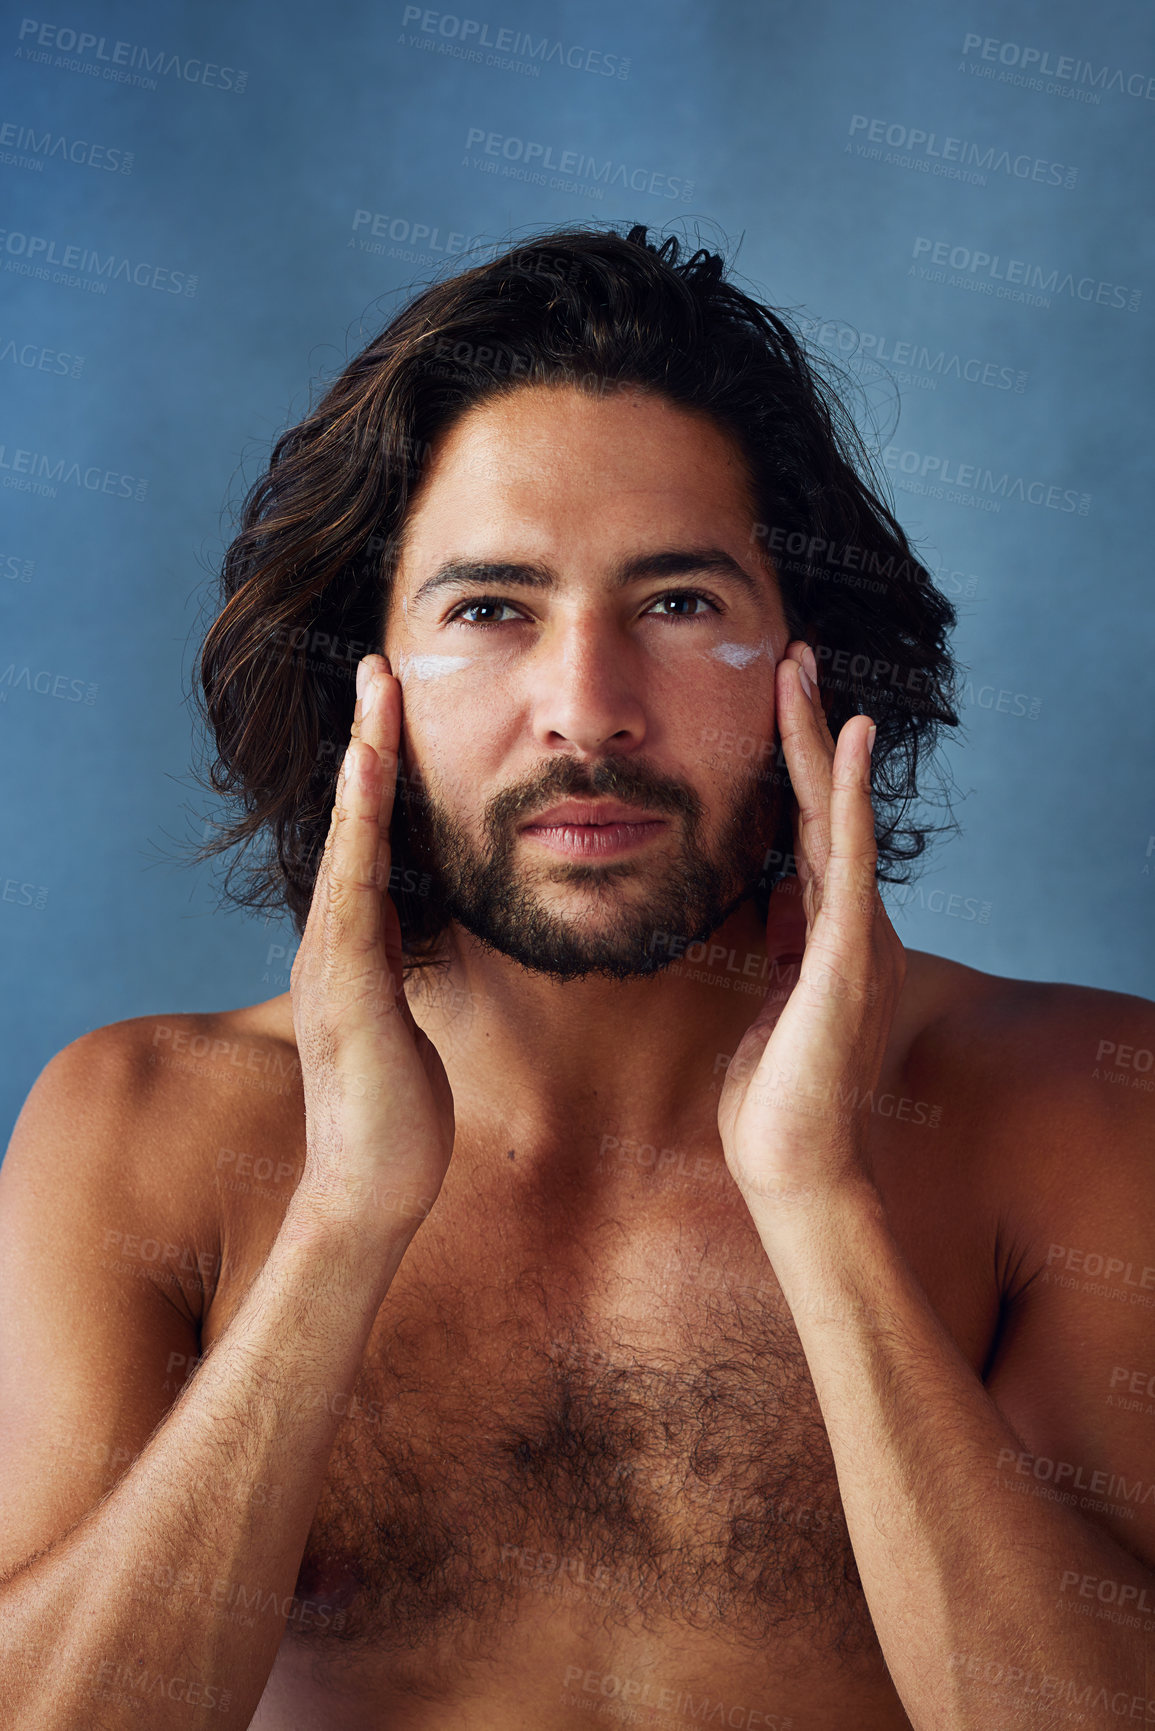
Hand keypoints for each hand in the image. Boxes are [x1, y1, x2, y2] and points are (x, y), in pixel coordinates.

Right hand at [289, 653, 454, 1240]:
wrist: (370, 1190)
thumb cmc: (398, 1109)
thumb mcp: (409, 1015)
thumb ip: (408, 963)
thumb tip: (423, 923)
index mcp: (354, 946)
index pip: (370, 840)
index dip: (380, 769)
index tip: (395, 703)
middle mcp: (332, 943)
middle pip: (351, 823)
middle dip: (367, 740)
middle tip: (381, 662)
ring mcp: (332, 965)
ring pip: (349, 845)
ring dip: (363, 766)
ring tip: (377, 694)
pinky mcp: (346, 993)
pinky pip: (354, 895)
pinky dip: (359, 832)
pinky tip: (372, 779)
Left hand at [716, 641, 905, 1211]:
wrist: (792, 1165)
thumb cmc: (774, 1094)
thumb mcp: (769, 998)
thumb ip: (779, 943)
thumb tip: (770, 893)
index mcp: (831, 934)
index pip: (807, 832)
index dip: (793, 768)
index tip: (775, 705)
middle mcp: (854, 923)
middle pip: (824, 809)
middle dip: (806, 732)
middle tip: (790, 656)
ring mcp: (859, 935)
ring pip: (838, 817)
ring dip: (819, 741)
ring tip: (804, 670)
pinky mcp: (851, 954)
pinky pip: (851, 858)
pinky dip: (849, 794)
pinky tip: (849, 738)